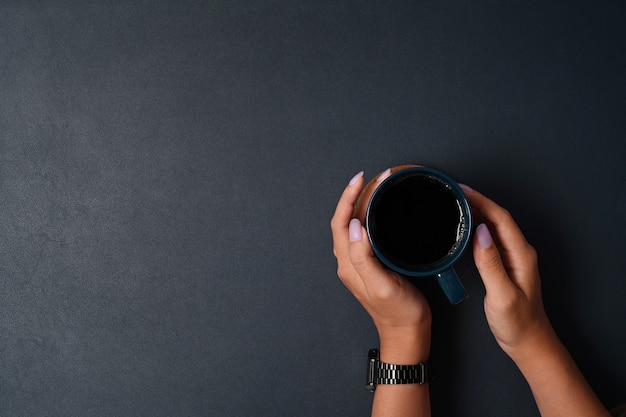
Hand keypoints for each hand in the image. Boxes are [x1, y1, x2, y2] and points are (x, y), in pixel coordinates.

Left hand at [331, 172, 430, 362]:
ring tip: (374, 187)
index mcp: (349, 265)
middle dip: (354, 195)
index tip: (361, 179)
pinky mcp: (370, 265)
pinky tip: (379, 212)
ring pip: (352, 226)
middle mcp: (349, 262)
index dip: (348, 198)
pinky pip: (363, 234)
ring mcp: (358, 264)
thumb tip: (354, 227)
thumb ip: (364, 257)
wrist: (407, 333)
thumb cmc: (398, 313)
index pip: (340, 222)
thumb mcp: (382, 285)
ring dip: (360, 204)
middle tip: (372, 178)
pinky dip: (368, 217)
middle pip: (344, 220)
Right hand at [463, 186, 552, 356]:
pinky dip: (476, 226)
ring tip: (456, 202)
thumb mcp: (502, 295)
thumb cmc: (518, 323)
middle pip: (497, 217)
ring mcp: (513, 257)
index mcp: (521, 255)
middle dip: (477, 200)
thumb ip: (491, 263)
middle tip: (453, 191)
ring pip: (494, 225)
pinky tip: (465, 226)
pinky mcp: (505, 264)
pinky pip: (490, 238)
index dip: (481, 201)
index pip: (500, 218)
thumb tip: (481, 232)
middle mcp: (519, 252)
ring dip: (476, 211)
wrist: (528, 342)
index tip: (462, 190)